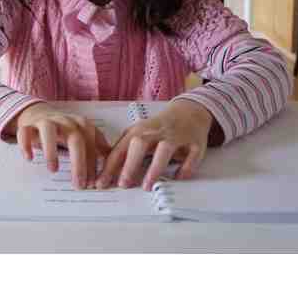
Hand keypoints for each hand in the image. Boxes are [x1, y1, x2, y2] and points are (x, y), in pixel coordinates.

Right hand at [5, 103, 111, 189]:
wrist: (39, 114)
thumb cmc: (64, 131)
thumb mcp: (83, 136)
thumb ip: (97, 148)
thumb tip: (115, 165)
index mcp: (81, 124)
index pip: (91, 144)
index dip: (93, 164)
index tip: (93, 184)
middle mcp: (64, 121)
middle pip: (75, 139)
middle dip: (79, 163)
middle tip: (79, 185)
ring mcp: (45, 122)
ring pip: (48, 131)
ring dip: (52, 151)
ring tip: (54, 170)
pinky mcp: (28, 126)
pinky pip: (25, 132)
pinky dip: (26, 145)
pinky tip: (30, 158)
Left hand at [96, 99, 213, 190]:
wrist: (188, 111)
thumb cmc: (159, 127)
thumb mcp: (138, 133)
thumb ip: (123, 149)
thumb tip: (104, 169)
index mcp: (139, 130)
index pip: (121, 148)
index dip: (110, 166)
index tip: (102, 182)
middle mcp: (156, 132)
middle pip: (140, 144)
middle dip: (130, 164)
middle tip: (123, 184)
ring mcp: (176, 136)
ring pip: (164, 149)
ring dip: (155, 168)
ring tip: (147, 186)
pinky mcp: (195, 142)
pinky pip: (191, 155)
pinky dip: (186, 168)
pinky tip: (178, 178)